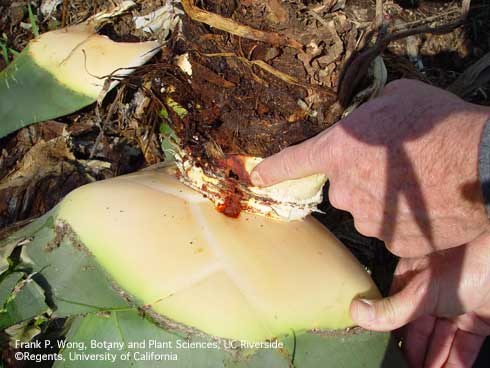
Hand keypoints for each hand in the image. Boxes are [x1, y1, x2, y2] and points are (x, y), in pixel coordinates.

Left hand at [251, 79, 489, 256]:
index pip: (292, 163)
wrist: (483, 162)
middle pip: (341, 190)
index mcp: (338, 150)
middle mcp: (346, 189)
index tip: (256, 178)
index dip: (272, 171)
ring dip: (385, 200)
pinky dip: (404, 220)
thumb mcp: (397, 98)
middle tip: (393, 168)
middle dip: (360, 181)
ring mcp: (369, 219)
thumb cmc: (439, 124)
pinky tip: (424, 204)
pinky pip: (391, 230)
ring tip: (417, 184)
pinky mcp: (394, 241)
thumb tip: (367, 120)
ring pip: (368, 211)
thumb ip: (368, 113)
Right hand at [350, 232, 489, 367]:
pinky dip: (456, 362)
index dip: (390, 337)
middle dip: (414, 355)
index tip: (382, 356)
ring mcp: (454, 308)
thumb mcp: (421, 290)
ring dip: (434, 363)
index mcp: (410, 282)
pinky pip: (463, 346)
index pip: (394, 315)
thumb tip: (355, 312)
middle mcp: (430, 296)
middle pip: (418, 332)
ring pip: (441, 342)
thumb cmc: (462, 264)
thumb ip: (391, 309)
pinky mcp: (477, 320)